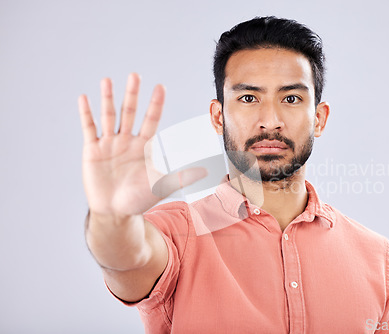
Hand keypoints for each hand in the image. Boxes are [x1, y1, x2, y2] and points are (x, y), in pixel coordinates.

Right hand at [78, 73, 205, 215]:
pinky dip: (87, 113)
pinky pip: (89, 128)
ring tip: (108, 80)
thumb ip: (181, 177)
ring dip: (108, 98)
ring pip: (109, 116)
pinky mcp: (92, 150)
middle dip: (132, 95)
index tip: (160, 87)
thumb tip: (206, 172)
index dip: (155, 104)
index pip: (151, 120)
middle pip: (129, 112)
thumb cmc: (139, 199)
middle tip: (135, 75)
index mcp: (143, 146)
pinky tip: (84, 97)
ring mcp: (109, 144)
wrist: (115, 212)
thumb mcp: (161, 185)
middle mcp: (126, 140)